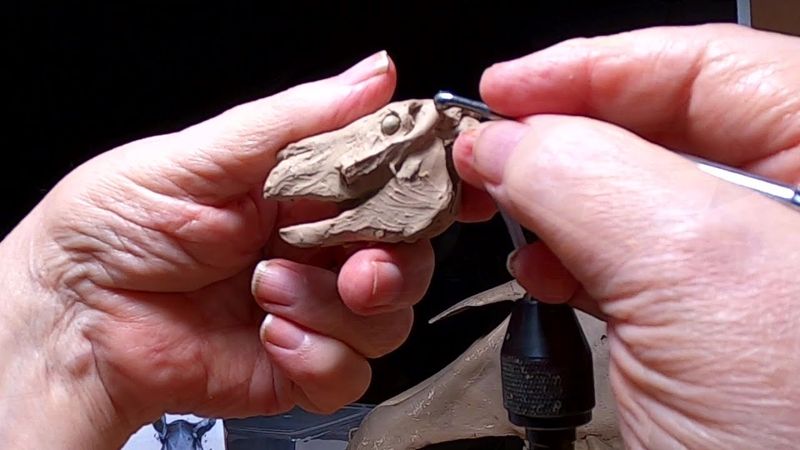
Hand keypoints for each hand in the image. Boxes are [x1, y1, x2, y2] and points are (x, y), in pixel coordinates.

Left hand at [0, 52, 491, 448]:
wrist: (70, 316)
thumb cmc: (116, 224)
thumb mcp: (201, 154)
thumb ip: (297, 119)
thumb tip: (374, 74)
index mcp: (303, 190)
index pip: (392, 186)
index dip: (429, 189)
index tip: (453, 193)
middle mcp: (315, 250)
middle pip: (408, 259)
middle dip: (393, 265)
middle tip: (355, 265)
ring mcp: (311, 311)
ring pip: (388, 321)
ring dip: (334, 309)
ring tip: (268, 289)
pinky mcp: (298, 366)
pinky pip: (350, 375)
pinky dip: (318, 357)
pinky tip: (268, 334)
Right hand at [455, 24, 799, 448]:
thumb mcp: (696, 271)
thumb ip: (585, 175)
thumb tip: (503, 139)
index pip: (706, 62)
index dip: (593, 66)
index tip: (507, 89)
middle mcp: (798, 211)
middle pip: (665, 125)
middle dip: (563, 133)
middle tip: (486, 150)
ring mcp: (758, 273)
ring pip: (638, 195)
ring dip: (560, 199)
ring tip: (507, 210)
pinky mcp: (717, 326)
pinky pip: (633, 261)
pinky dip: (574, 258)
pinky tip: (546, 269)